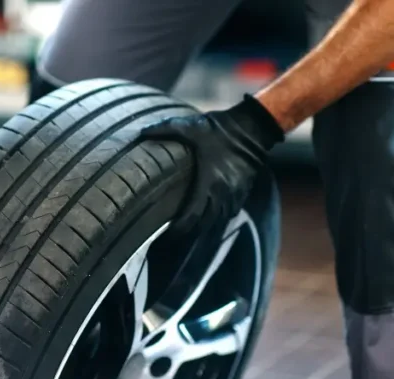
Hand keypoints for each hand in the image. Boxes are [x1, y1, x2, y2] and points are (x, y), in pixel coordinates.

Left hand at [140, 95, 283, 233]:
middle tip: (171, 237)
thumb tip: (141, 133)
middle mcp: (222, 195)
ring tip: (186, 231)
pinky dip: (216, 219)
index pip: (192, 217)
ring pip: (216, 222)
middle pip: (203, 225)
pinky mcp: (242, 193)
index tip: (166, 235)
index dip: (178, 229)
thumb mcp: (190, 127)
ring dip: (202, 228)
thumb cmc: (219, 130)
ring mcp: (234, 196)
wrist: (252, 129)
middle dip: (188, 233)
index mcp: (208, 183)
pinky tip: (206, 218)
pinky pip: (228, 214)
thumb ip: (165, 129)